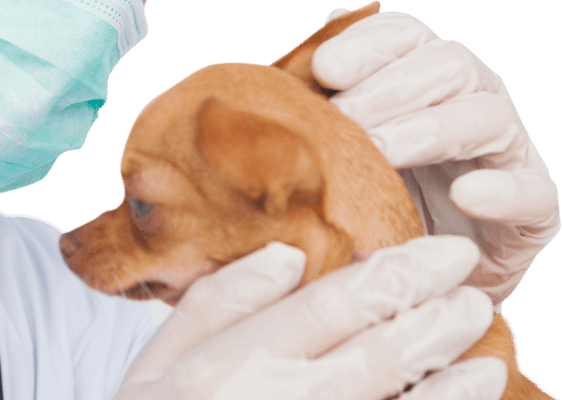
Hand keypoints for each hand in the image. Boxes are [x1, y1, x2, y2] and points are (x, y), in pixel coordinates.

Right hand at [115, 237, 505, 399]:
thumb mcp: (156, 359)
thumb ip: (215, 303)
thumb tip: (285, 255)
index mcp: (230, 361)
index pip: (328, 307)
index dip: (392, 277)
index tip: (440, 253)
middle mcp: (275, 399)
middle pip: (371, 353)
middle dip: (429, 315)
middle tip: (473, 284)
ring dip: (444, 374)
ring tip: (482, 340)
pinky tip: (464, 394)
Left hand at [314, 10, 560, 304]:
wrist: (414, 268)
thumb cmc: (370, 191)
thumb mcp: (339, 141)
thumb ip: (329, 89)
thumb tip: (328, 21)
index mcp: (423, 72)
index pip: (405, 34)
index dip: (368, 44)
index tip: (324, 68)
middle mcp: (473, 98)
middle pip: (449, 64)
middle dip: (389, 87)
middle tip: (342, 116)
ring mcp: (509, 151)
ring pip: (487, 117)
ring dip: (429, 130)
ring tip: (381, 151)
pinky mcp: (534, 210)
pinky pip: (533, 192)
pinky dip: (502, 191)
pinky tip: (465, 195)